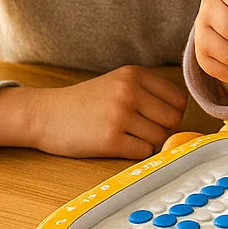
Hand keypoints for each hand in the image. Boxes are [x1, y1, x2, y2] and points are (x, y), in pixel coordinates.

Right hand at [0, 66, 187, 158]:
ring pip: (160, 137)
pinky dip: (137, 153)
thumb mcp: (118, 83)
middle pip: (173, 119)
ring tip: (129, 137)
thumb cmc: (86, 102)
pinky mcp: (110, 140)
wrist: (44, 115)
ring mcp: (119, 115)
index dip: (174, 113)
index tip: (159, 118)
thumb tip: (183, 113)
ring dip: (149, 142)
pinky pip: (144, 152)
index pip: (179, 98)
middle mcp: (129, 91)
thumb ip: (149, 91)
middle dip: (164, 129)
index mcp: (135, 75)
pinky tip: (120, 146)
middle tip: (144, 131)